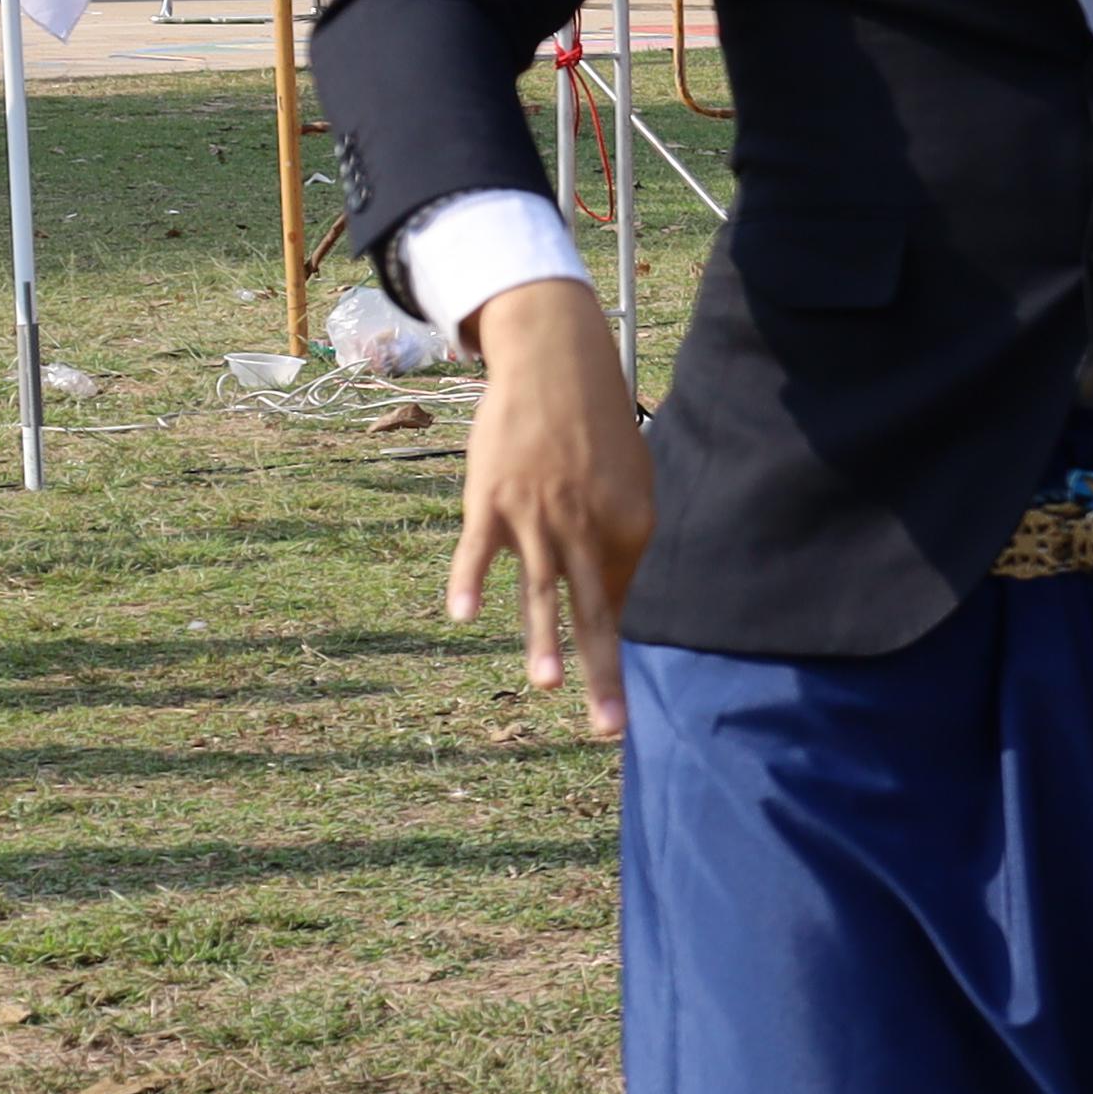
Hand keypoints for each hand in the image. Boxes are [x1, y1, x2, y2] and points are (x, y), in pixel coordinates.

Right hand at [444, 275, 651, 741]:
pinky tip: (462, 616)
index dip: (608, 636)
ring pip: (540, 588)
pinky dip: (468, 580)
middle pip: (595, 611)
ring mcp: (537, 515)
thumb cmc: (596, 430)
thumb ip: (618, 541)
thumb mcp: (630, 483)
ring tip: (548, 685)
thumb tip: (609, 593)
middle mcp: (587, 527)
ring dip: (543, 639)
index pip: (619, 597)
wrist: (558, 364)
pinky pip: (479, 548)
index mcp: (630, 527)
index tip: (606, 683)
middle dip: (604, 674)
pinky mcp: (491, 500)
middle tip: (611, 729)